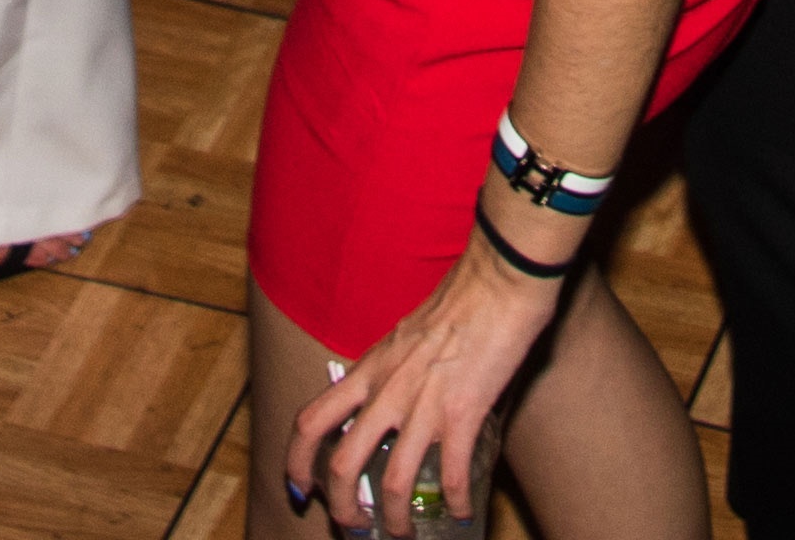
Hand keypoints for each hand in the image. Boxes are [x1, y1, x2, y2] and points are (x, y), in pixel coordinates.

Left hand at [287, 239, 569, 527]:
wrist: (497, 280)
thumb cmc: (459, 299)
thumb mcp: (406, 335)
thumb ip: (395, 370)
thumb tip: (395, 399)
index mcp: (369, 369)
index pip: (312, 420)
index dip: (297, 461)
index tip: (300, 488)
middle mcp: (386, 391)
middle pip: (341, 465)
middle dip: (341, 509)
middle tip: (354, 526)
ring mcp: (422, 405)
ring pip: (392, 484)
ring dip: (395, 522)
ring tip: (404, 535)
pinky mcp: (462, 413)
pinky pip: (451, 475)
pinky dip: (456, 502)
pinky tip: (463, 512)